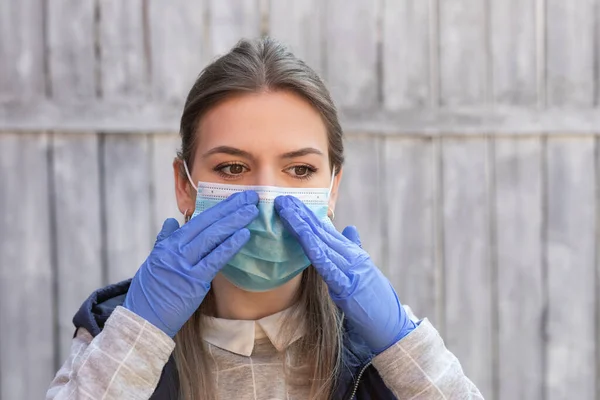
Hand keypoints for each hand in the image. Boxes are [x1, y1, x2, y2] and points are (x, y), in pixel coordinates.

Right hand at [123, 191, 258, 336]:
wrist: (141, 320)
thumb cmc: (148, 294)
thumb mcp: (153, 262)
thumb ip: (164, 241)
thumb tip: (171, 222)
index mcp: (169, 245)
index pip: (199, 220)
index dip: (219, 208)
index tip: (236, 198)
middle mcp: (176, 250)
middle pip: (208, 224)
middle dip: (231, 208)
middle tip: (251, 196)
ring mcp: (184, 265)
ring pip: (213, 237)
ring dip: (234, 222)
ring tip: (252, 210)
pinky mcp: (193, 282)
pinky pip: (215, 260)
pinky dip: (230, 246)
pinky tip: (244, 235)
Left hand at [274, 195, 415, 352]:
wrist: (392, 327)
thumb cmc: (376, 303)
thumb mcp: (363, 273)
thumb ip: (353, 250)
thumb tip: (349, 228)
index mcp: (353, 254)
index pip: (327, 230)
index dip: (308, 215)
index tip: (292, 203)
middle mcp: (352, 257)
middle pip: (321, 232)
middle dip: (301, 215)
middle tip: (282, 199)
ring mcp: (351, 270)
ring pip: (322, 244)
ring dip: (302, 226)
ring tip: (286, 212)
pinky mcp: (348, 287)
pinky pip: (328, 267)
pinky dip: (316, 252)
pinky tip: (304, 240)